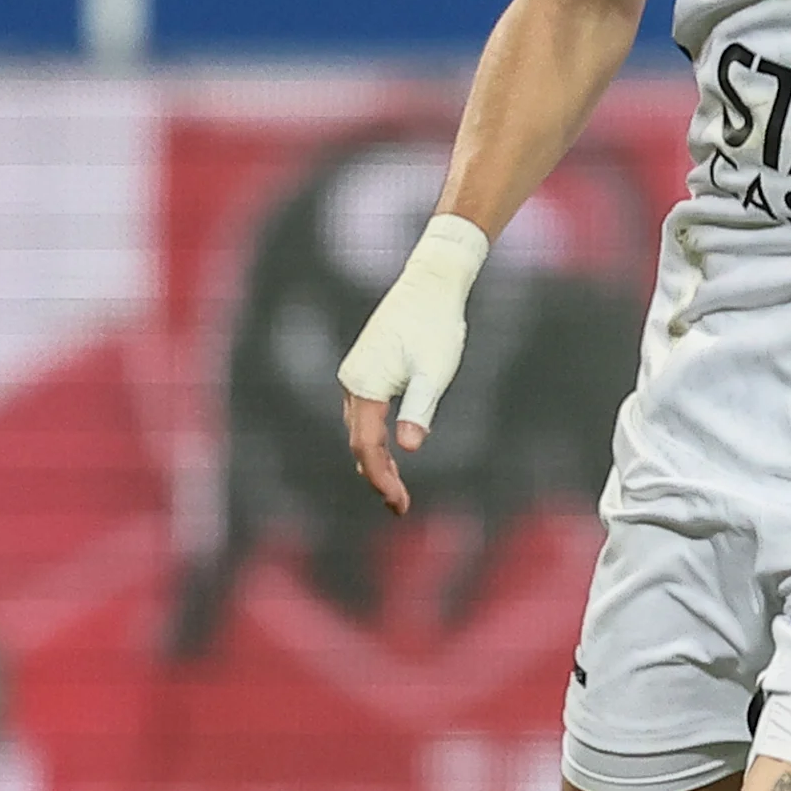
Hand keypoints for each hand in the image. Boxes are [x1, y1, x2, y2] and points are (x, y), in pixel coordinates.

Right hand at [337, 214, 491, 513]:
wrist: (432, 283)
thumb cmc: (438, 326)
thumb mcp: (436, 371)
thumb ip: (420, 409)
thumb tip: (408, 447)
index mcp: (364, 385)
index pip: (366, 445)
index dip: (381, 478)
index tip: (399, 504)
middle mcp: (352, 382)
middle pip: (359, 441)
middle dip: (378, 476)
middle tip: (400, 507)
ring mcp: (356, 375)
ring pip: (359, 429)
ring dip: (376, 460)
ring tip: (396, 490)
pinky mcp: (367, 368)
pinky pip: (365, 414)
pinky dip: (376, 438)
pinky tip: (393, 452)